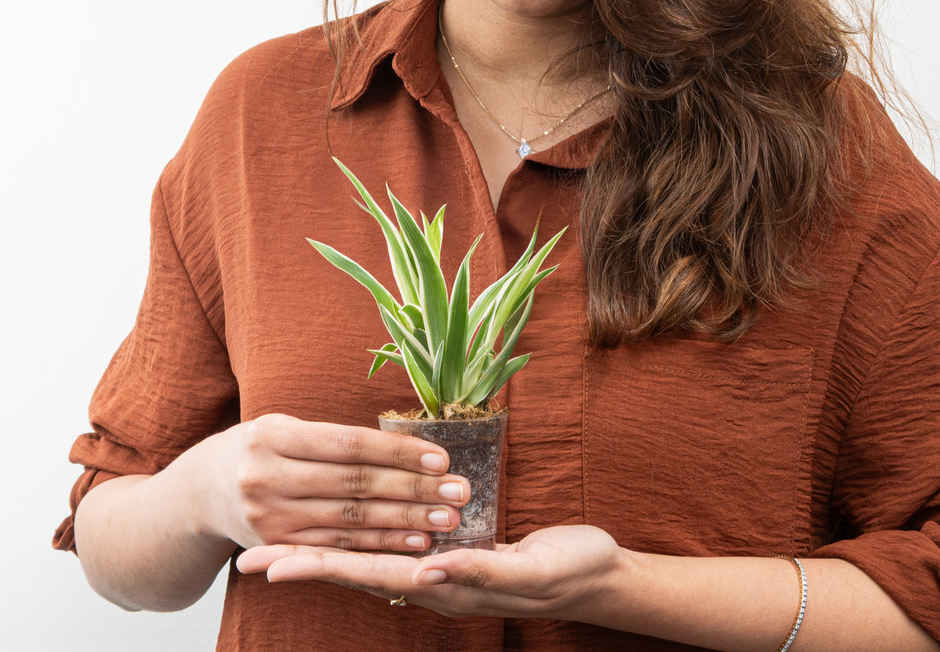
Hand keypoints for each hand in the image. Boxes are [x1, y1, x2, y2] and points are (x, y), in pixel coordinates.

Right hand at [194, 412, 469, 553]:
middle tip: (459, 491)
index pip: (348, 444)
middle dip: (413, 489)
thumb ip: (331, 437)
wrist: (196, 494)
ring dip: (405, 522)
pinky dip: (380, 545)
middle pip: (355, 485)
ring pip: (351, 520)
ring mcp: (269, 517)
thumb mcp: (282, 427)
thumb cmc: (256, 448)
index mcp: (273, 435)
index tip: (440, 457)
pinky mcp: (277, 546)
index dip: (397, 451)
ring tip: (447, 518)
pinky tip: (414, 542)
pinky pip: (338, 547)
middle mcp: (267, 477)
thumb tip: (402, 442)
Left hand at [235, 524, 626, 621]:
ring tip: (282, 546)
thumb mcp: (532, 569)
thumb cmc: (569, 570)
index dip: (318, 567)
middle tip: (249, 559)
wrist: (597, 576)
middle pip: (356, 571)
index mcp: (445, 585)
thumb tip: (427, 568)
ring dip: (324, 553)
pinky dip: (363, 542)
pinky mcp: (454, 553)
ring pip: (371, 560)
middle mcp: (433, 581)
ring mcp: (441, 570)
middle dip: (302, 562)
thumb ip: (481, 571)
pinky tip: (349, 533)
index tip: (270, 563)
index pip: (369, 574)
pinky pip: (397, 547)